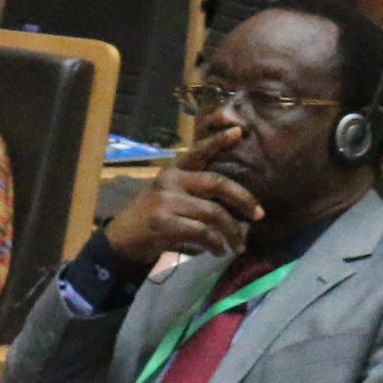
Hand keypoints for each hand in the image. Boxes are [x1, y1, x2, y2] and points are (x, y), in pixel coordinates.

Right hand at [101, 138, 259, 264]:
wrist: (123, 240)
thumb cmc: (153, 218)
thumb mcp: (171, 196)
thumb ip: (197, 193)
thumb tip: (237, 204)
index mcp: (174, 172)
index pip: (199, 152)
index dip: (219, 141)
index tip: (239, 131)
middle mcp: (171, 181)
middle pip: (216, 183)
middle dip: (243, 199)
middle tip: (259, 215)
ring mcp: (167, 202)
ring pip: (213, 213)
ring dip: (231, 231)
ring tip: (238, 245)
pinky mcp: (165, 224)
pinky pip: (202, 233)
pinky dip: (215, 244)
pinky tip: (218, 251)